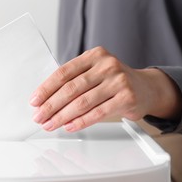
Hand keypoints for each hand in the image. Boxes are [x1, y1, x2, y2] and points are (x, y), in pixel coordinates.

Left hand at [30, 46, 181, 131]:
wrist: (147, 88)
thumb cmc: (113, 81)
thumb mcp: (94, 72)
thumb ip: (74, 80)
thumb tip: (45, 100)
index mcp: (93, 55)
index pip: (63, 72)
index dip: (46, 88)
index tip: (34, 101)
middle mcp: (106, 65)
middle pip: (71, 88)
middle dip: (51, 105)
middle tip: (39, 117)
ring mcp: (118, 81)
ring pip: (82, 102)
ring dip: (62, 116)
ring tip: (50, 124)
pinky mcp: (127, 97)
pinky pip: (98, 113)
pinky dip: (80, 121)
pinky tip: (68, 126)